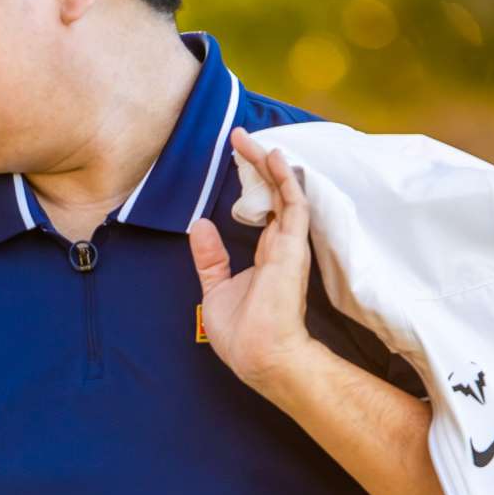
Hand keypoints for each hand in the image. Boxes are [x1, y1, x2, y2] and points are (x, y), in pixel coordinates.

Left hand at [188, 133, 315, 397]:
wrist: (260, 356)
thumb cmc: (243, 334)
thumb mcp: (215, 289)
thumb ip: (210, 257)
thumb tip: (200, 225)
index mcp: (267, 256)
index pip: (265, 211)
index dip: (253, 183)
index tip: (237, 158)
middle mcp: (282, 247)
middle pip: (274, 194)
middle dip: (257, 164)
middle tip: (239, 137)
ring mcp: (289, 247)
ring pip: (284, 193)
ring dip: (268, 164)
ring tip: (250, 139)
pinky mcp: (292, 249)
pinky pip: (293, 205)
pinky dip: (285, 179)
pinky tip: (273, 157)